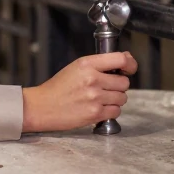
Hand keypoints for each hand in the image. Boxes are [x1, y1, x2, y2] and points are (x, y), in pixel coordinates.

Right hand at [20, 52, 137, 132]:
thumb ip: (99, 64)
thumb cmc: (58, 87)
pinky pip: (116, 111)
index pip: (120, 59)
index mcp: (86, 64)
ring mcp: (94, 97)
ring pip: (122, 98)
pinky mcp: (95, 113)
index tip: (129, 68)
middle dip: (118, 86)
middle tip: (105, 88)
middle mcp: (92, 79)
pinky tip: (98, 108)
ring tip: (99, 99)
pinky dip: (110, 111)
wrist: (42, 106)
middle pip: (124, 82)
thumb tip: (125, 61)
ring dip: (114, 99)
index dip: (130, 64)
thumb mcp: (76, 67)